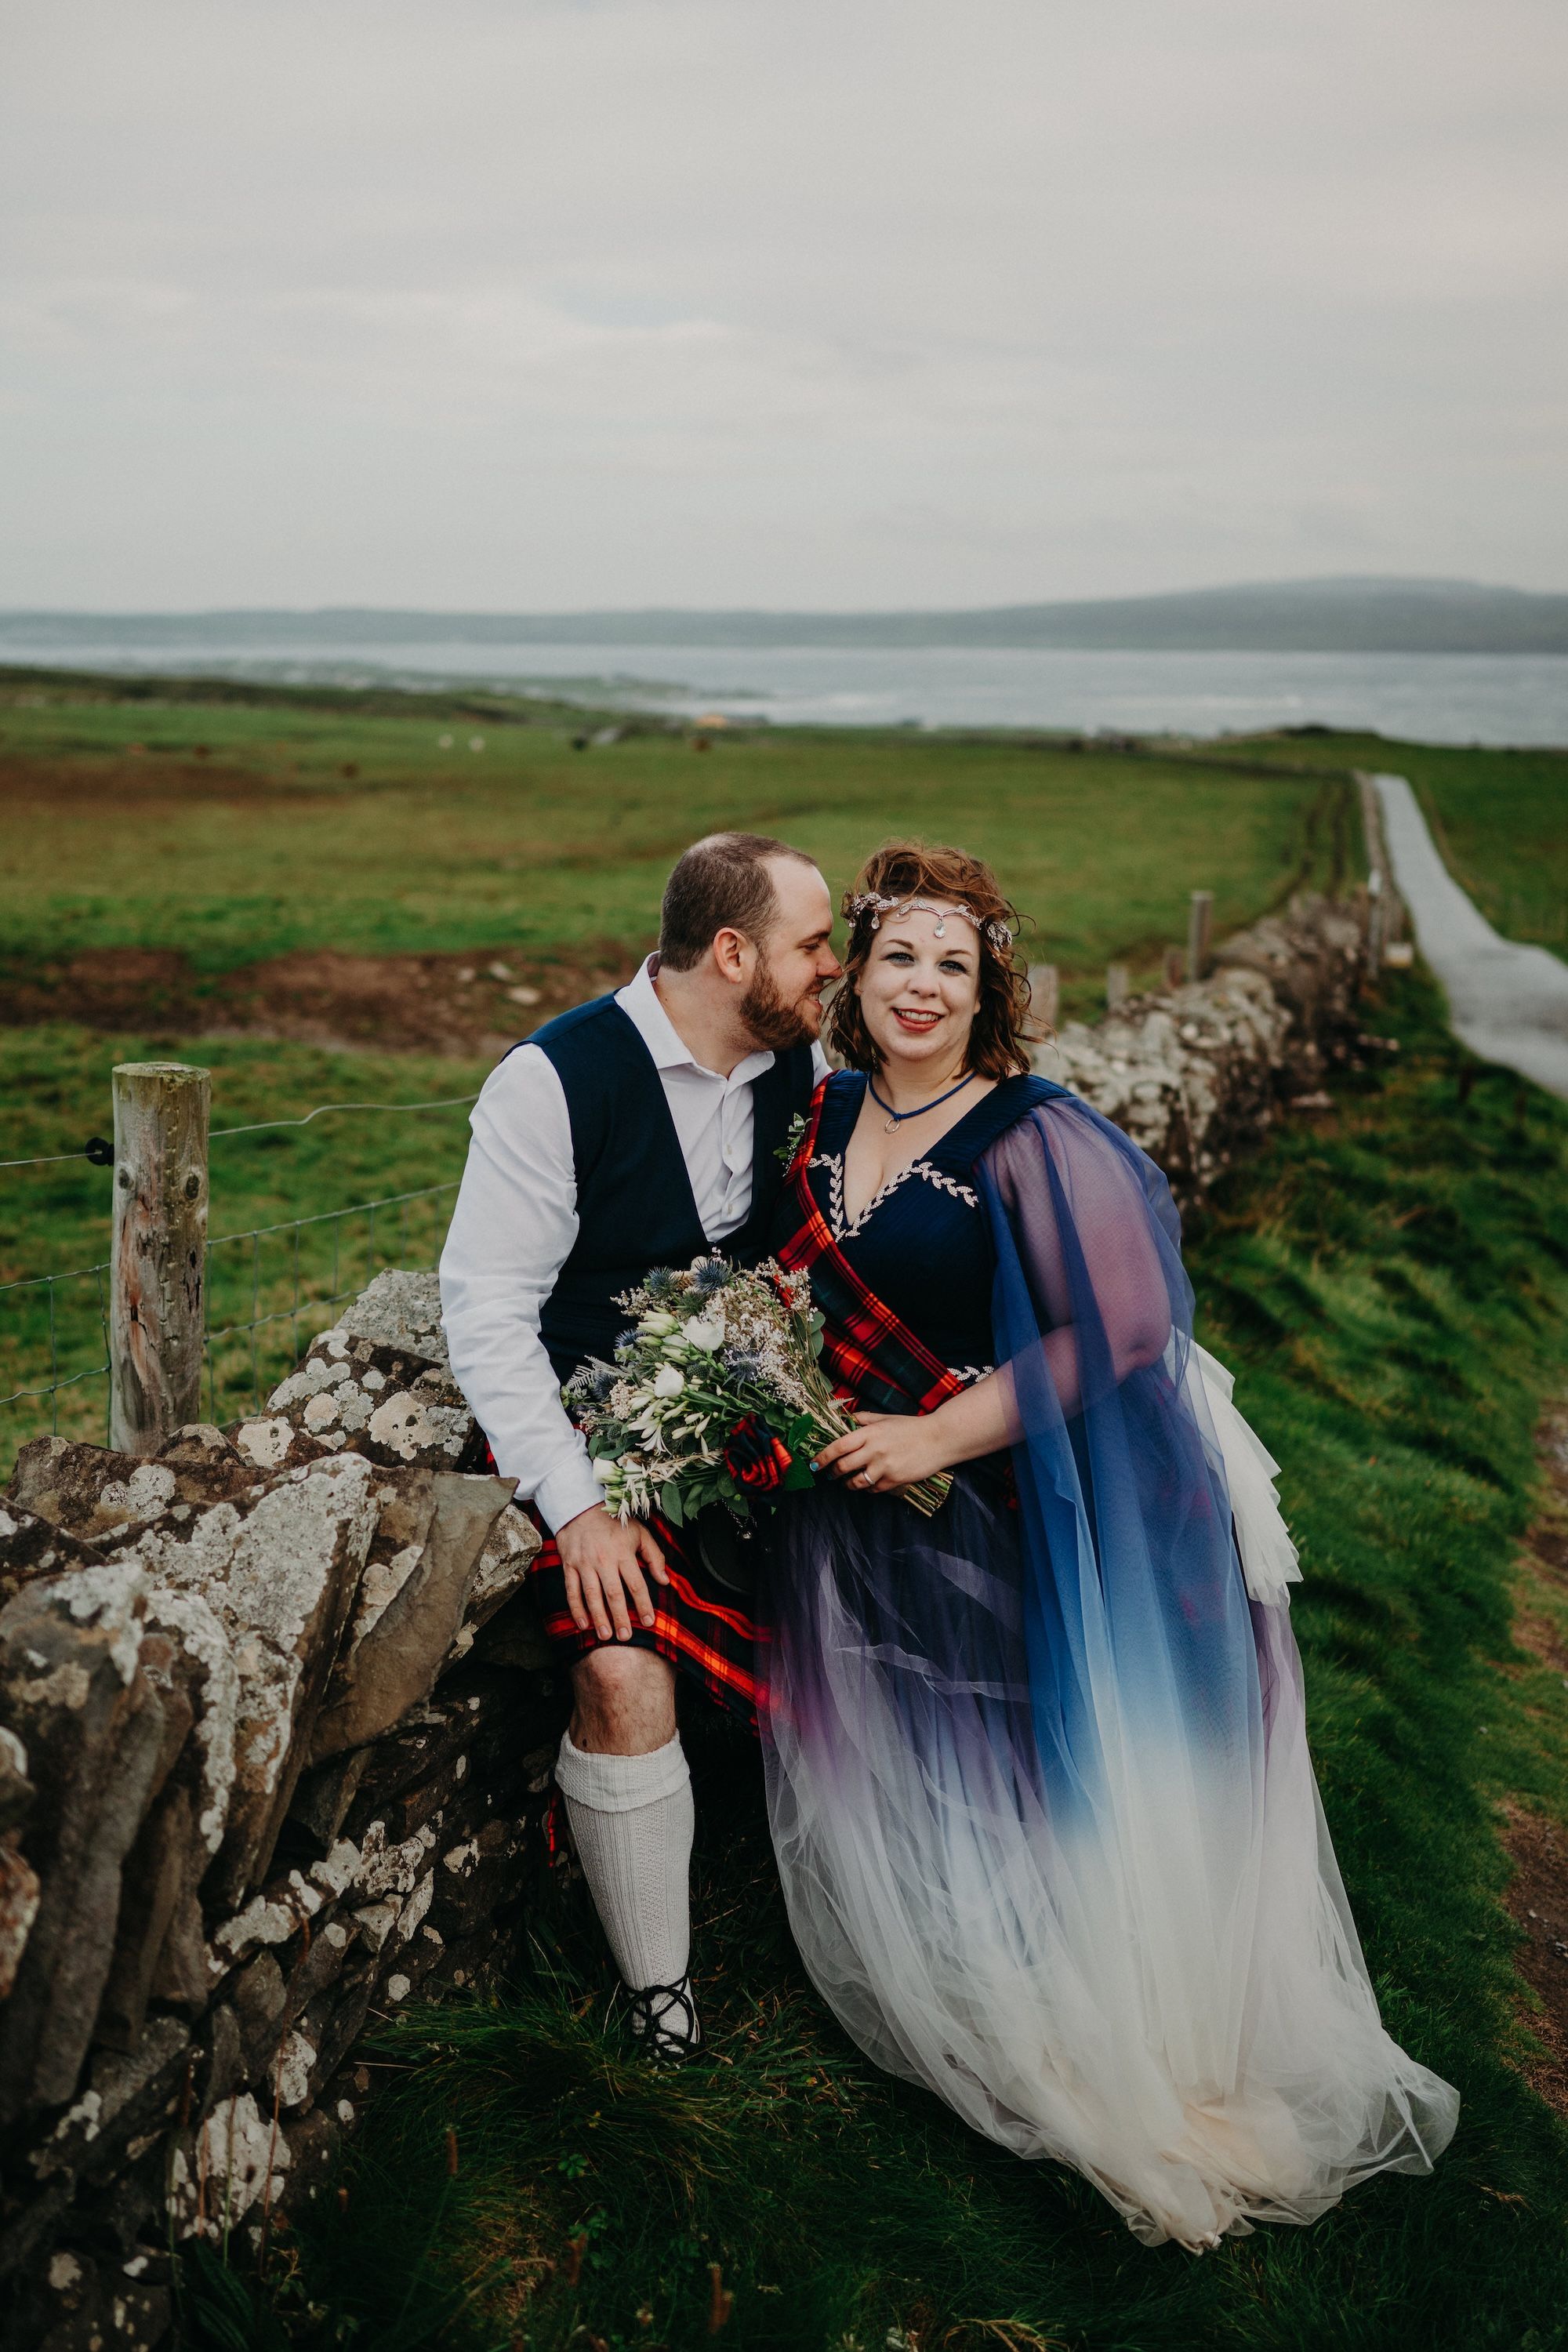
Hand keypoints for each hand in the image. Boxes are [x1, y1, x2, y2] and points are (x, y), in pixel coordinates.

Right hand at [555, 1504, 668, 1641]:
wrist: (580, 1507)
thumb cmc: (613, 1523)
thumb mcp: (639, 1533)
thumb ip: (654, 1556)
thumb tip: (664, 1580)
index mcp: (623, 1553)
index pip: (636, 1584)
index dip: (643, 1604)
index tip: (649, 1621)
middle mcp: (604, 1560)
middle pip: (613, 1594)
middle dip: (620, 1617)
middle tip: (626, 1636)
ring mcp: (584, 1564)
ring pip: (592, 1595)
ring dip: (598, 1617)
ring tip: (606, 1635)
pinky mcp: (569, 1566)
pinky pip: (572, 1591)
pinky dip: (576, 1609)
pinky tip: (583, 1624)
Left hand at [813, 1410, 946, 1495]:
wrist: (939, 1439)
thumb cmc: (911, 1426)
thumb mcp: (886, 1418)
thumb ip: (864, 1419)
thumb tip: (846, 1418)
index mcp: (870, 1433)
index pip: (839, 1446)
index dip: (823, 1456)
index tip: (814, 1463)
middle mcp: (874, 1450)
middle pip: (843, 1466)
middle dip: (833, 1472)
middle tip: (830, 1473)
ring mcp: (885, 1466)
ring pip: (856, 1482)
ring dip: (848, 1484)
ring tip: (847, 1482)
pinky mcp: (895, 1480)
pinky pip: (873, 1489)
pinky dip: (868, 1488)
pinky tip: (869, 1482)